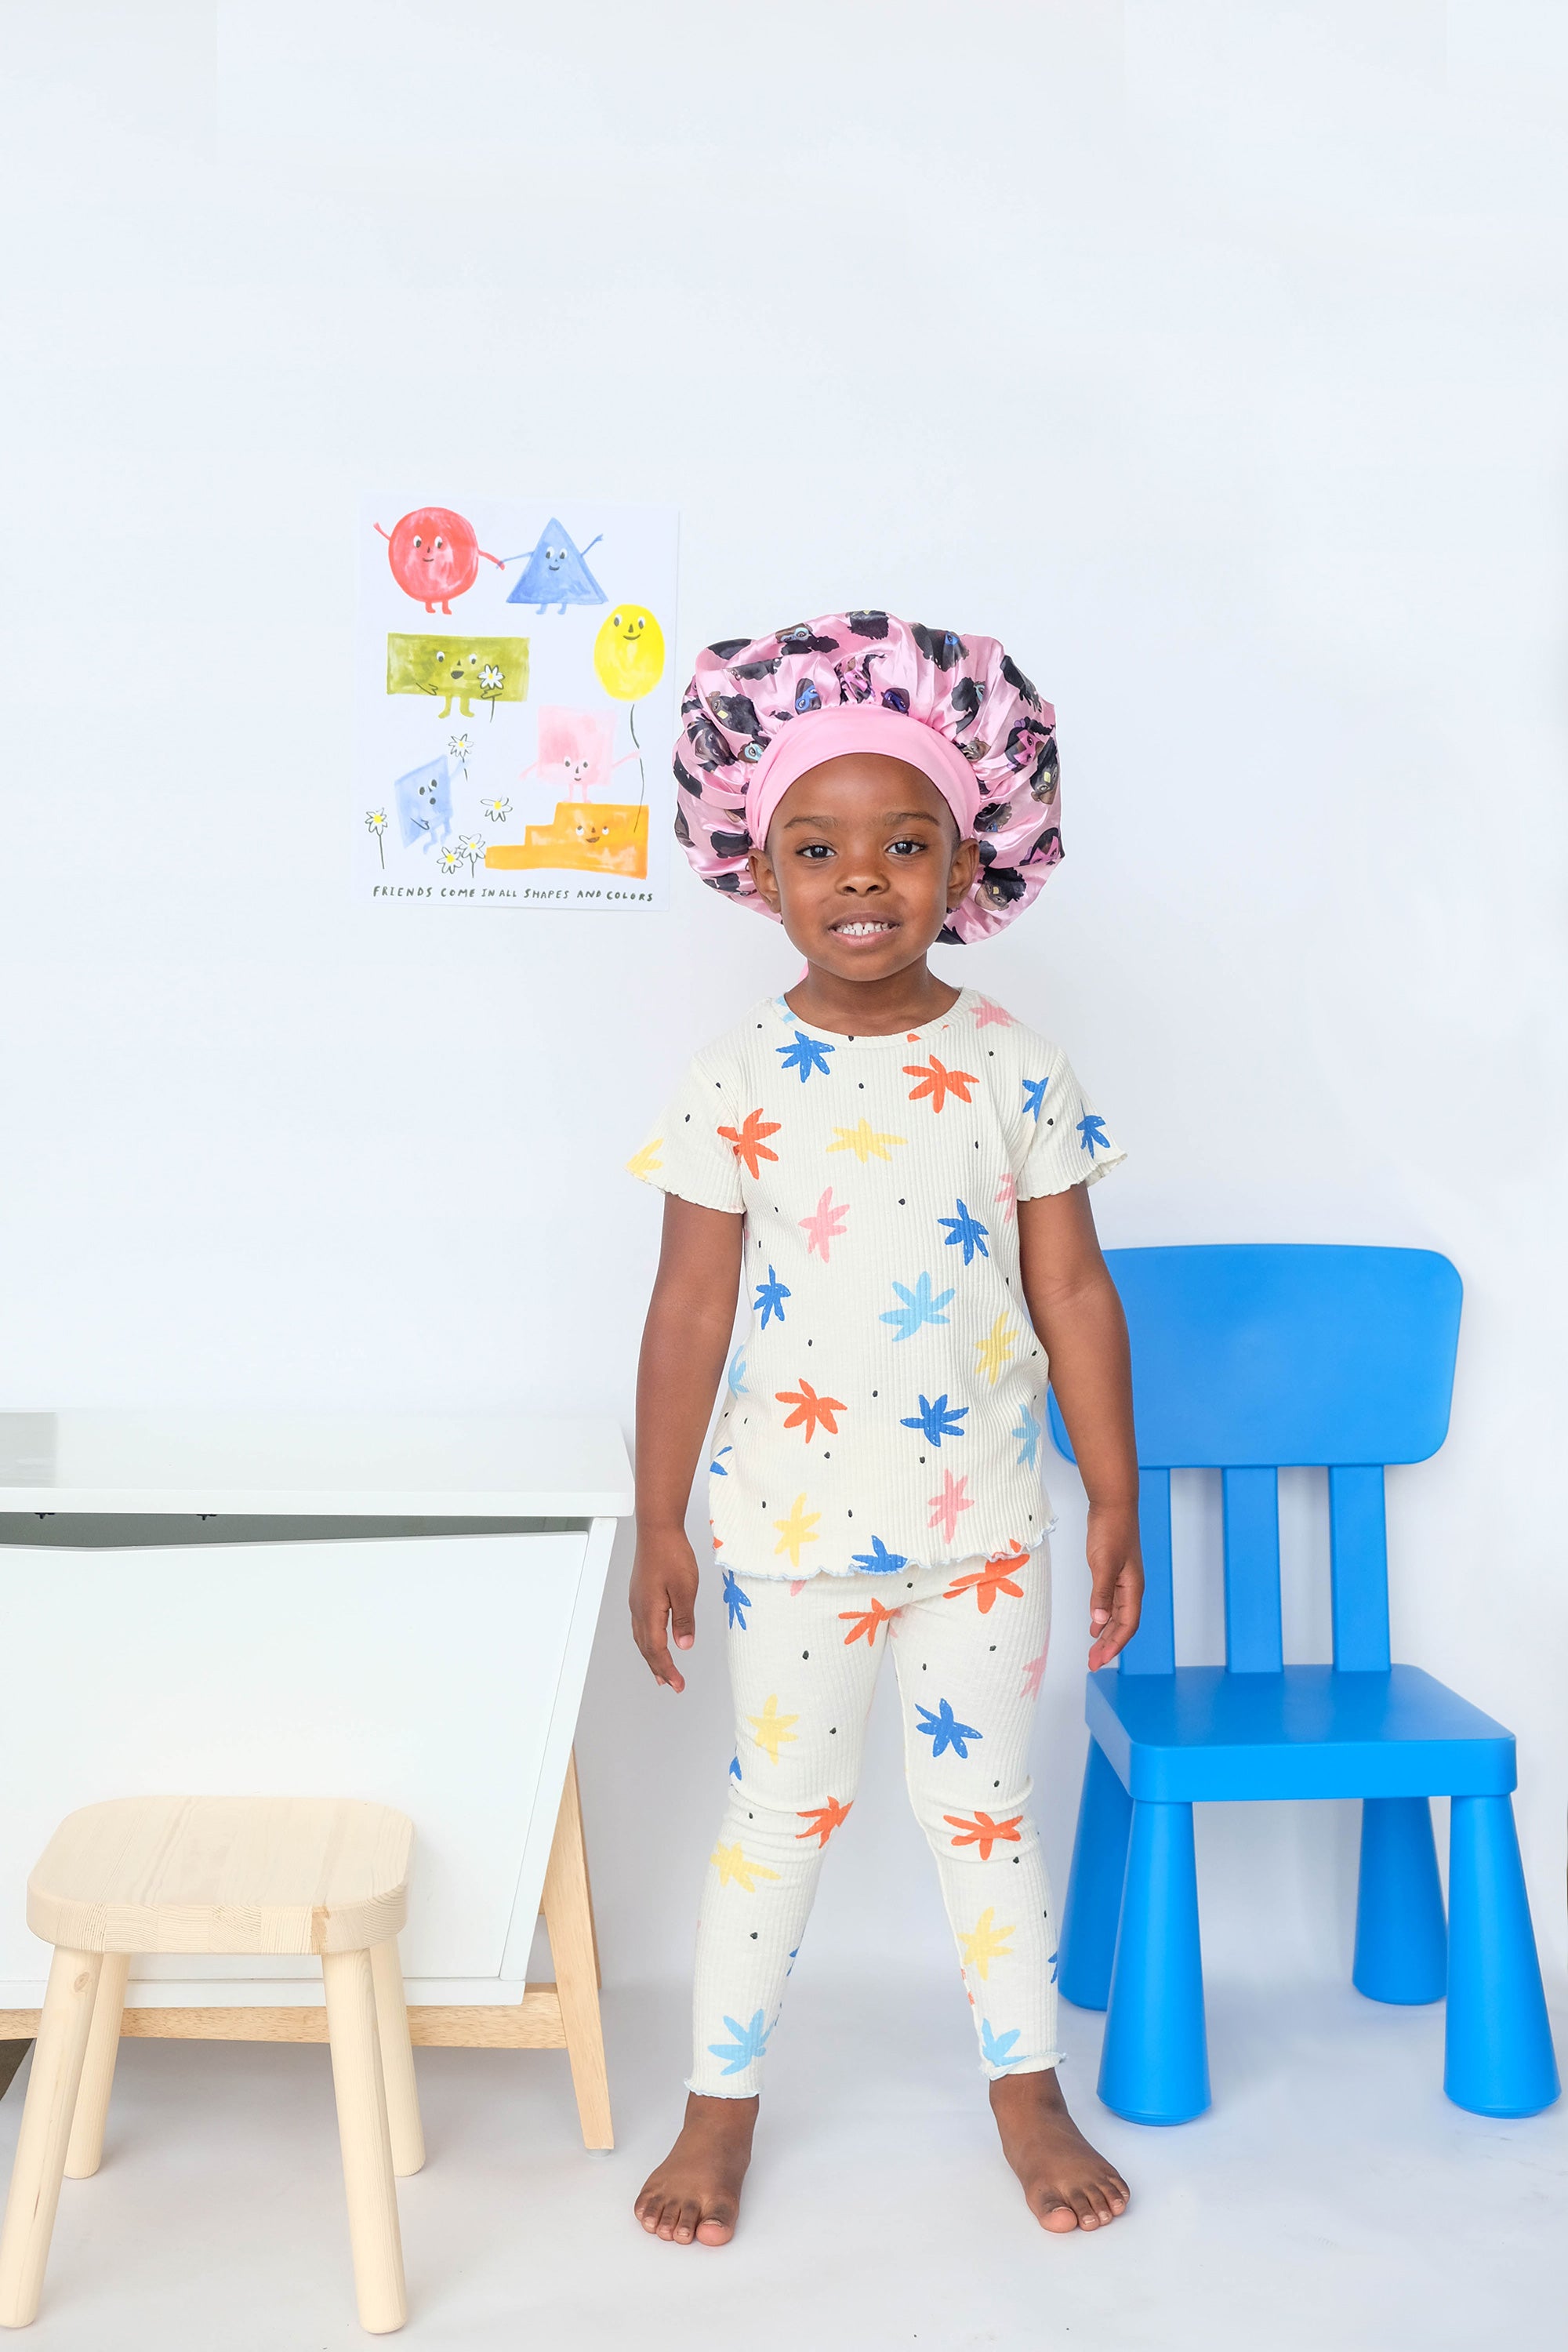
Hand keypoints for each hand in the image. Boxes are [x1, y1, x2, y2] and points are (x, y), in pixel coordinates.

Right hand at [630, 1527, 699, 1691]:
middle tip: (671, 1685)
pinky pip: (641, 1626)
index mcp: (649, 1611)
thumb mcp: (685, 1588)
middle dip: (659, 1669)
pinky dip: (648, 1641)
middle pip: (646, 1648)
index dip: (668, 1669)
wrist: (657, 1529)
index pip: (657, 1649)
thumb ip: (684, 1619)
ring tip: (660, 1673)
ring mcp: (637, 1601)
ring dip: (651, 1657)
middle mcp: (638, 1609)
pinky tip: (653, 1641)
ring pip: (641, 1638)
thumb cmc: (672, 1554)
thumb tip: (684, 1646)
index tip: (678, 1685)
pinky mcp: (640, 1594)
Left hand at [1086, 1500, 1143, 1670]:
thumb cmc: (1111, 1531)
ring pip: (1117, 1617)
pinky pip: (1110, 1604)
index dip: (1114, 1645)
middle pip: (1122, 1626)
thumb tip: (1100, 1622)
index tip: (1099, 1661)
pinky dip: (1103, 1618)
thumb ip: (1102, 1594)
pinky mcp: (1113, 1575)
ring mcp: (1122, 1582)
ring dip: (1106, 1635)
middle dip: (1109, 1646)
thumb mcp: (1103, 1563)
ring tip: (1093, 1652)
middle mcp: (1130, 1589)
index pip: (1127, 1626)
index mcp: (1132, 1589)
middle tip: (1092, 1664)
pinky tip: (1095, 1626)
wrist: (1113, 1506)